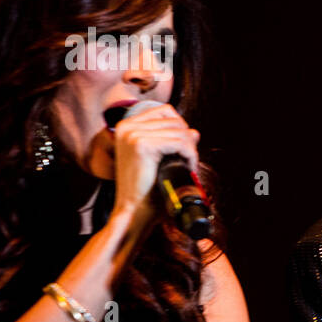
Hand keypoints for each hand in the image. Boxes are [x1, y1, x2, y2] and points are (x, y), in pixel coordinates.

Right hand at [109, 103, 200, 228]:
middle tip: (187, 162)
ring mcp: (133, 135)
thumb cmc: (146, 189)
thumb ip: (174, 141)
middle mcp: (126, 126)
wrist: (135, 211)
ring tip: (187, 166)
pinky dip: (189, 156)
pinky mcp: (142, 145)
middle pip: (175, 120)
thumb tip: (194, 132)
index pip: (165, 111)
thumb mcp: (159, 159)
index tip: (183, 149)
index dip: (180, 128)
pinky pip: (180, 143)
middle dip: (187, 141)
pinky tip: (187, 167)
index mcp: (126, 126)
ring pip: (180, 132)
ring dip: (190, 150)